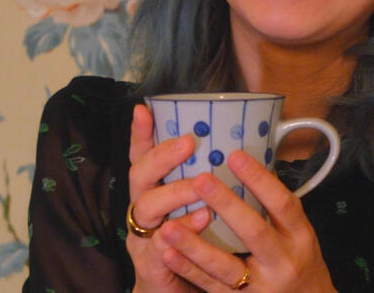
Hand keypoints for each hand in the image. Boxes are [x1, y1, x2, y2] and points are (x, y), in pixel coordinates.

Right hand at [127, 103, 210, 292]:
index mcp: (152, 188)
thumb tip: (233, 140)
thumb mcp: (195, 202)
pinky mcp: (150, 265)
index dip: (141, 132)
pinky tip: (203, 220)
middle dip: (162, 156)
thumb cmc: (192, 239)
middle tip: (187, 143)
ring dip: (174, 193)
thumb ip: (204, 175)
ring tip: (200, 184)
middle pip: (140, 175)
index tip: (144, 108)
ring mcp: (142, 237)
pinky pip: (161, 247)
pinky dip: (182, 231)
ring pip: (147, 208)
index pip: (142, 154)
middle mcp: (142, 208)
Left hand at [157, 150, 336, 292]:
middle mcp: (282, 261)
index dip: (259, 179)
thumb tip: (244, 162)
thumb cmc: (297, 258)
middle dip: (226, 204)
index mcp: (300, 235)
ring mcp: (261, 287)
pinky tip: (168, 253)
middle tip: (201, 180)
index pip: (282, 203)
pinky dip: (188, 269)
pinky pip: (210, 286)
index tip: (234, 155)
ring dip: (195, 245)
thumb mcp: (298, 231)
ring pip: (225, 266)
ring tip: (169, 225)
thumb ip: (275, 205)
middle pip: (254, 231)